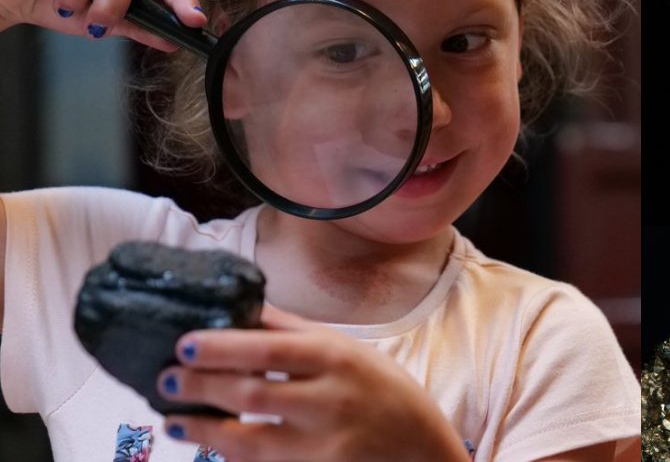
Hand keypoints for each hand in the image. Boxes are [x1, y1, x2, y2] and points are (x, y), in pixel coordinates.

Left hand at [157, 306, 470, 461]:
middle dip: (199, 387)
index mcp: (336, 357)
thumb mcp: (346, 348)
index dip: (222, 348)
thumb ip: (294, 330)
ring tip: (174, 419)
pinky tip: (209, 444)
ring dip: (204, 429)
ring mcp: (323, 444)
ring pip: (249, 440)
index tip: (183, 343)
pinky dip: (230, 456)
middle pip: (252, 394)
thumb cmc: (382, 389)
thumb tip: (241, 307)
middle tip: (163, 379)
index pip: (270, 350)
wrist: (421, 448)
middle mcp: (330, 400)